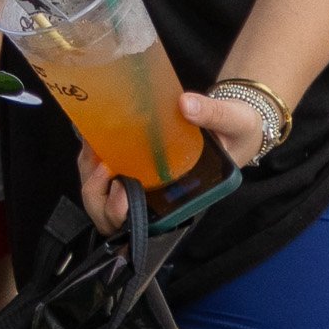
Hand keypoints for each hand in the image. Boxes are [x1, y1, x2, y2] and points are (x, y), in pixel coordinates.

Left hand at [77, 93, 264, 234]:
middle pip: (109, 215)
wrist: (235, 121)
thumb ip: (213, 115)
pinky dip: (94, 157)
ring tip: (93, 144)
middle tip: (99, 161)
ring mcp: (141, 182)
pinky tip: (95, 134)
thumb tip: (185, 104)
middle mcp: (156, 198)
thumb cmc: (238, 130)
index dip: (118, 212)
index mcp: (180, 199)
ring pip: (100, 194)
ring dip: (90, 172)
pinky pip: (103, 170)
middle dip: (96, 192)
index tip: (119, 189)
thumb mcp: (235, 121)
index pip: (139, 223)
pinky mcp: (133, 164)